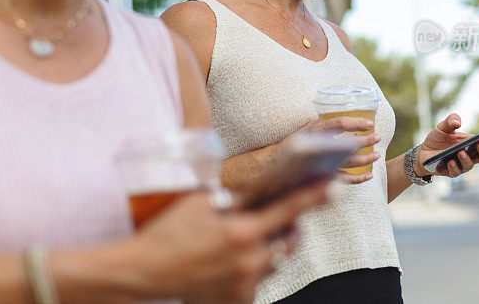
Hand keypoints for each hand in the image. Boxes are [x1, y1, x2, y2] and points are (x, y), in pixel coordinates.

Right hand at [131, 182, 328, 302]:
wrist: (144, 271)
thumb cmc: (169, 231)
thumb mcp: (201, 202)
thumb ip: (234, 199)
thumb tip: (259, 195)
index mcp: (242, 232)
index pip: (289, 210)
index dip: (314, 196)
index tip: (334, 185)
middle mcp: (249, 260)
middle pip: (290, 241)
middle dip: (290, 227)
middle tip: (283, 217)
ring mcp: (245, 284)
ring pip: (276, 262)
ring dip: (271, 248)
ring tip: (248, 238)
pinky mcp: (238, 301)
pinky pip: (259, 280)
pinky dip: (253, 268)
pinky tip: (232, 261)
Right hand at [291, 116, 381, 184]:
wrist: (275, 163)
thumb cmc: (294, 144)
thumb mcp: (307, 129)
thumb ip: (323, 126)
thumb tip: (348, 120)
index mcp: (315, 129)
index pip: (340, 123)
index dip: (356, 123)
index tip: (369, 124)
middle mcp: (318, 146)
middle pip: (347, 145)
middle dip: (365, 141)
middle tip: (377, 138)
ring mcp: (321, 163)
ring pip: (348, 163)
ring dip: (365, 159)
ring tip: (376, 155)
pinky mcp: (323, 177)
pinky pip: (344, 179)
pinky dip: (358, 179)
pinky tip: (368, 175)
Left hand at [416, 113, 478, 178]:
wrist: (423, 150)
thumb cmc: (438, 139)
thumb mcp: (443, 126)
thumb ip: (450, 120)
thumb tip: (457, 122)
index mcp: (473, 144)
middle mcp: (470, 156)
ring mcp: (461, 165)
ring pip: (470, 165)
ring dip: (467, 159)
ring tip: (461, 152)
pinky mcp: (449, 171)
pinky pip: (455, 172)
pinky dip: (454, 166)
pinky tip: (451, 161)